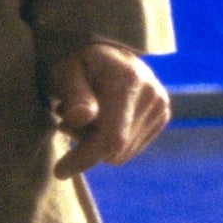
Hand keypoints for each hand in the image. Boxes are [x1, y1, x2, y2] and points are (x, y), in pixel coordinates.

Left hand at [47, 40, 171, 177]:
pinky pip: (130, 148)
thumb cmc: (77, 61)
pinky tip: (99, 119)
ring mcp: (161, 107)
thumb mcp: (66, 71)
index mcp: (128, 81)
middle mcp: (152, 95)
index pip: (111, 137)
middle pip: (115, 148)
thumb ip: (75, 95)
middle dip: (85, 144)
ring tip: (83, 116)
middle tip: (66, 119)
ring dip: (96, 143)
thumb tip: (82, 118)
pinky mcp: (161, 116)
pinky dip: (109, 141)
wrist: (105, 51)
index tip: (60, 171)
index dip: (85, 158)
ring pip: (122, 152)